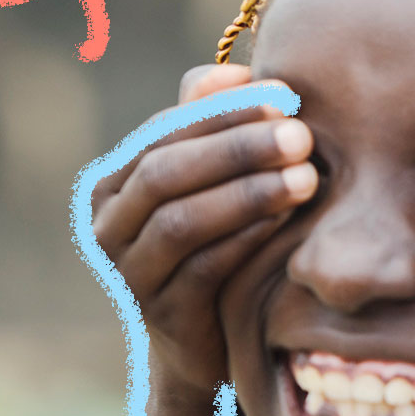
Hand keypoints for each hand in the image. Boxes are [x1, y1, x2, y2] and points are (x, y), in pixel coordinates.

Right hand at [90, 64, 315, 398]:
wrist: (207, 343)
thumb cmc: (217, 243)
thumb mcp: (212, 184)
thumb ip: (212, 126)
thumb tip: (241, 71)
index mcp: (114, 183)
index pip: (163, 132)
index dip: (222, 111)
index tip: (283, 96)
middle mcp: (107, 226)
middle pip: (166, 173)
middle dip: (237, 148)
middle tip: (301, 135)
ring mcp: (128, 274)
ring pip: (182, 221)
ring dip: (248, 193)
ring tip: (307, 177)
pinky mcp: (161, 314)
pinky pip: (203, 268)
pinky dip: (247, 238)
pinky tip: (289, 219)